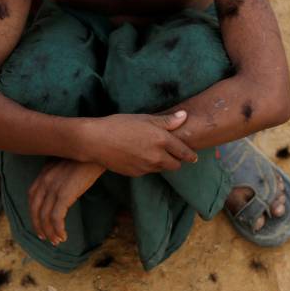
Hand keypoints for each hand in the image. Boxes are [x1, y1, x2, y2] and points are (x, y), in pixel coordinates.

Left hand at [28, 159, 105, 245]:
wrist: (95, 149)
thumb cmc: (86, 156)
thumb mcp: (67, 163)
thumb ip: (60, 174)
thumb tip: (64, 186)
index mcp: (44, 173)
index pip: (32, 196)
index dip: (34, 212)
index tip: (40, 223)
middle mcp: (45, 180)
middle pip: (35, 208)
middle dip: (38, 225)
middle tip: (45, 237)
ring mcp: (53, 187)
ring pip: (44, 216)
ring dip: (49, 231)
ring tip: (56, 241)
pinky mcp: (64, 194)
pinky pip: (56, 217)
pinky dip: (58, 229)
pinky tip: (63, 236)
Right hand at [81, 111, 197, 176]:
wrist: (96, 141)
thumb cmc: (119, 124)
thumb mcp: (144, 118)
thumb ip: (166, 121)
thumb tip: (184, 116)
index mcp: (162, 140)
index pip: (184, 152)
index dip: (190, 155)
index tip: (193, 156)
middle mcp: (157, 156)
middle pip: (176, 165)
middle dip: (176, 160)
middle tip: (172, 153)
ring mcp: (146, 167)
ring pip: (162, 169)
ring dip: (162, 163)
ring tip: (153, 153)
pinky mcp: (136, 174)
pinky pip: (148, 171)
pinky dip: (148, 165)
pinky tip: (138, 156)